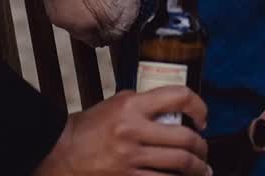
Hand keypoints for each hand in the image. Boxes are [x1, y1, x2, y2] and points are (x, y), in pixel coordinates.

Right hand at [34, 86, 209, 175]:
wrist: (60, 152)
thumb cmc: (90, 126)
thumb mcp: (117, 102)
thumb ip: (145, 102)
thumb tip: (174, 106)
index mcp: (133, 105)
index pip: (178, 96)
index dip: (199, 106)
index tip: (203, 118)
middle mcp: (133, 130)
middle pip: (184, 138)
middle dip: (201, 146)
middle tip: (204, 150)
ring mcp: (130, 159)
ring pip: (178, 164)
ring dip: (197, 169)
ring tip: (202, 170)